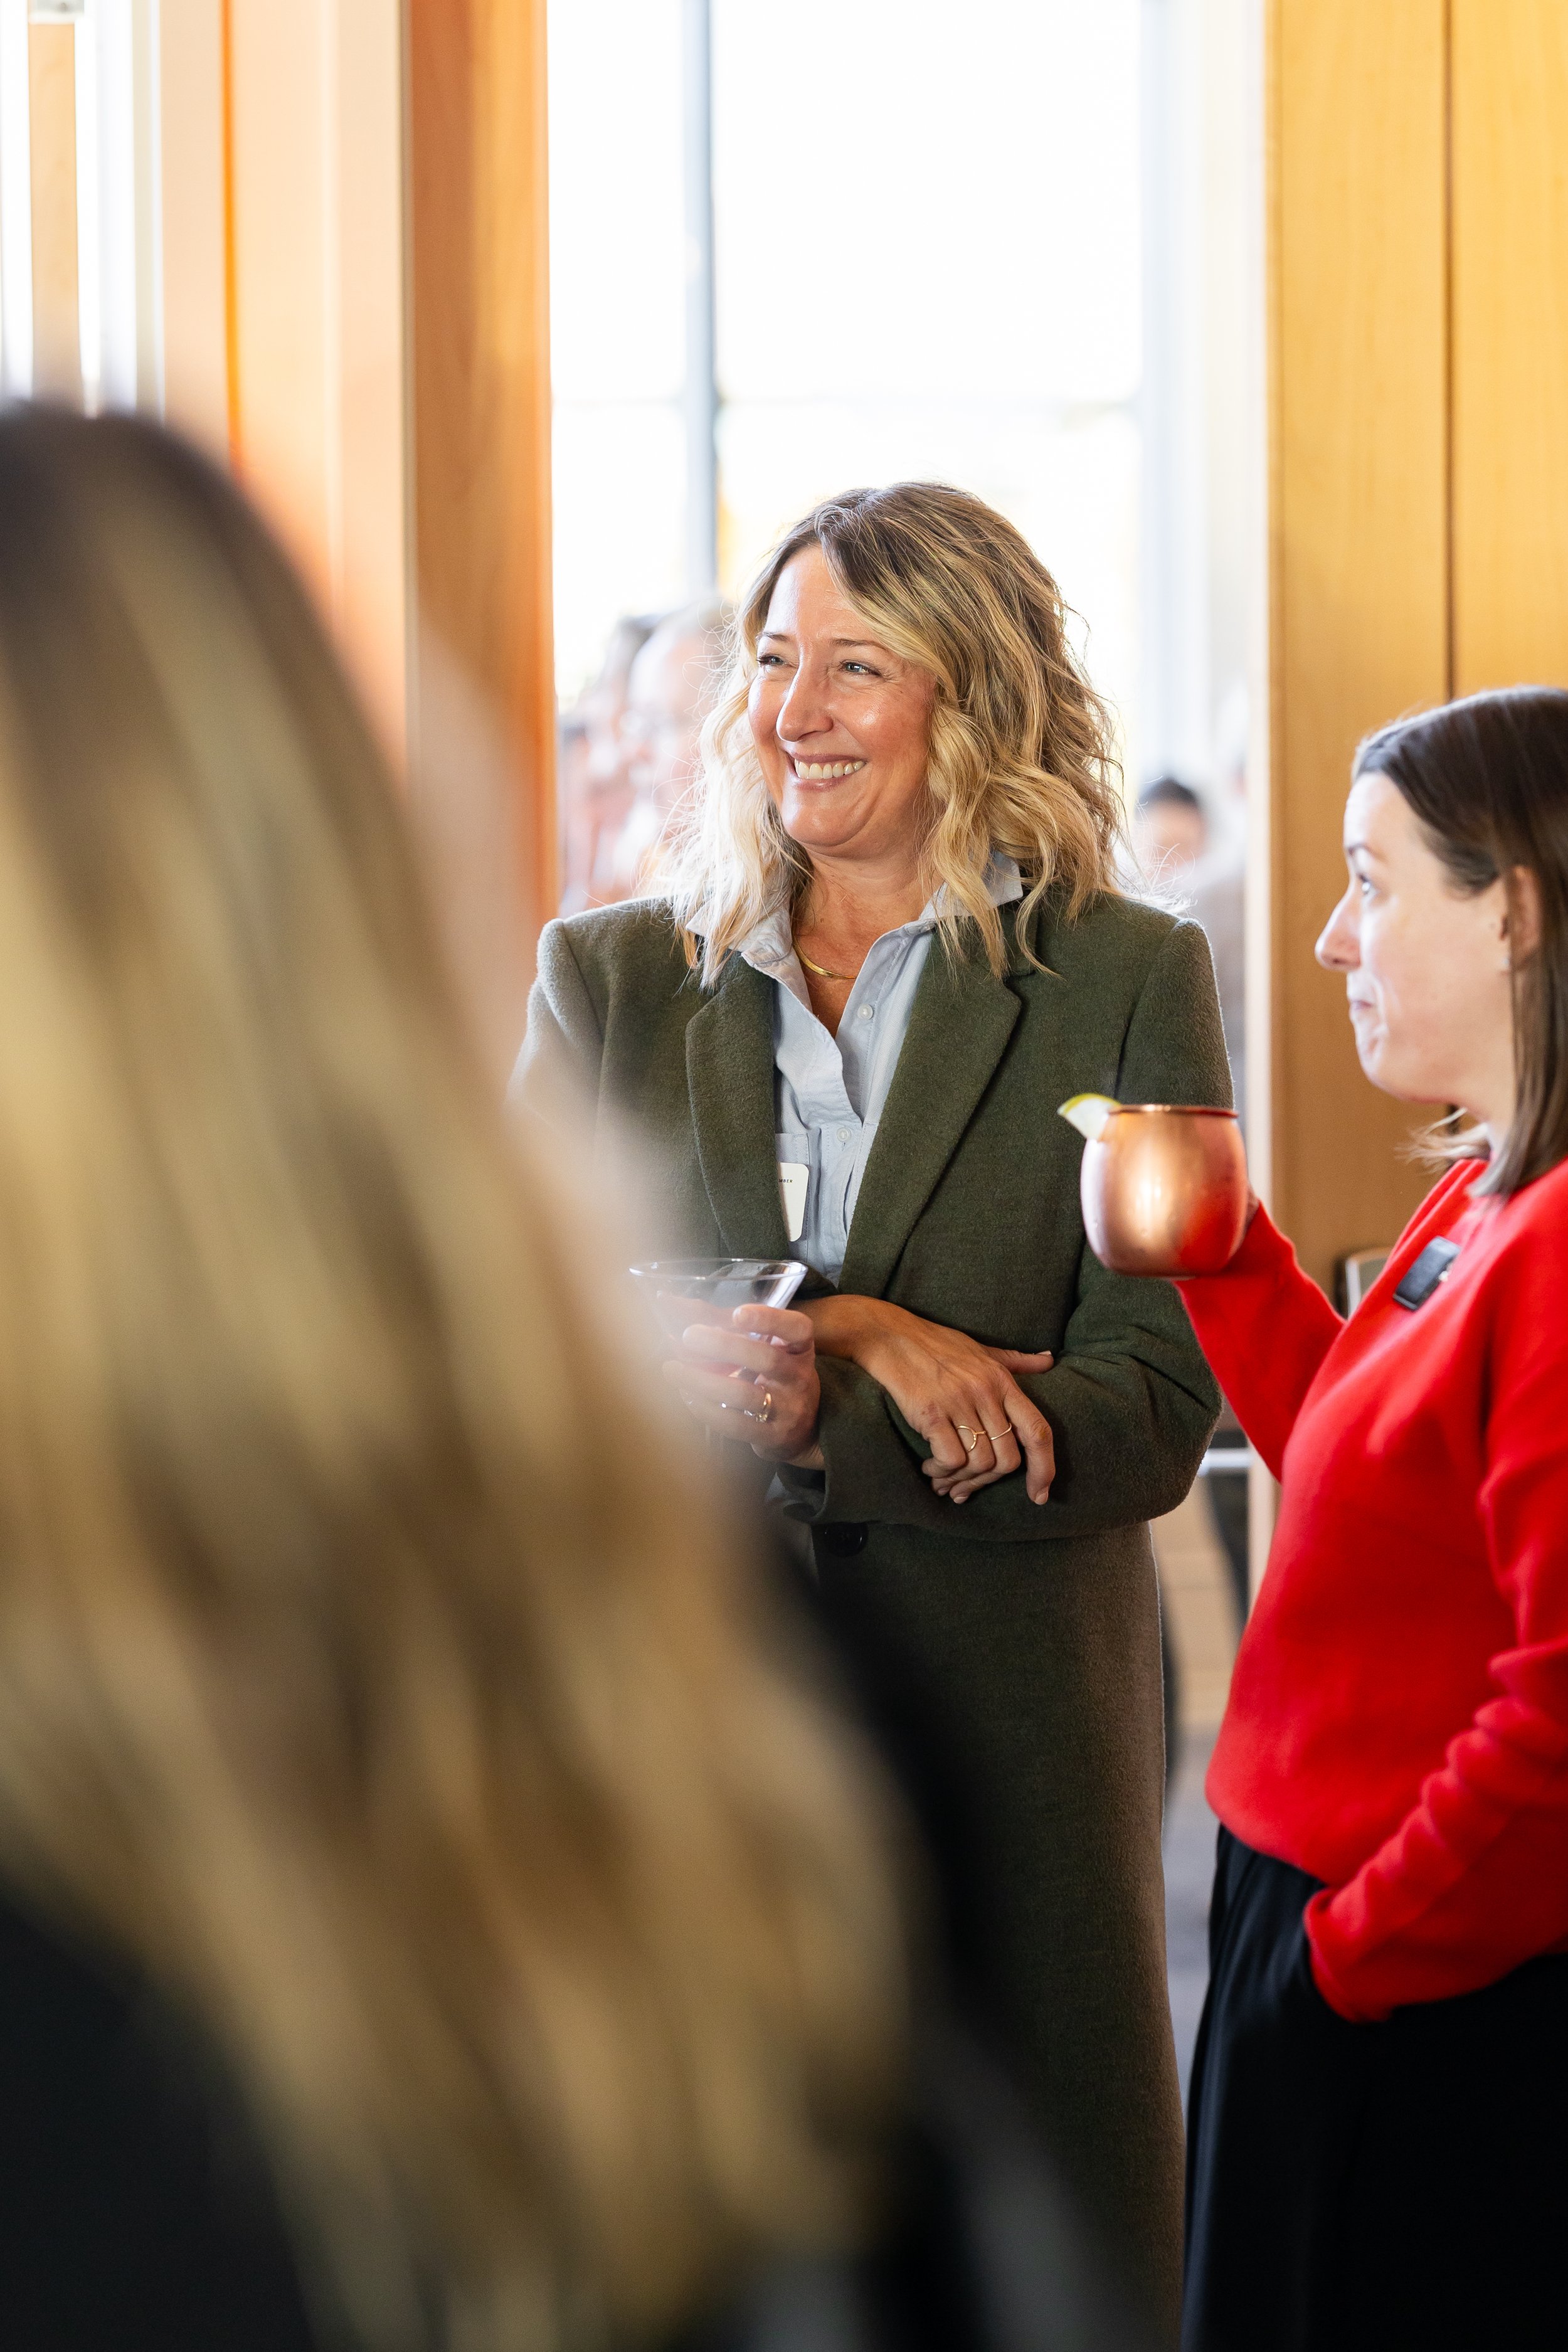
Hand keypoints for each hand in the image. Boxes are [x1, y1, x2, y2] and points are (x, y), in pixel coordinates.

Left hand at [661, 1303, 820, 1462]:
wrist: (802, 1428)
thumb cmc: (770, 1375)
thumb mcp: (758, 1345)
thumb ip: (716, 1320)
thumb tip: (668, 1301)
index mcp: (799, 1348)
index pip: (797, 1328)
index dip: (769, 1319)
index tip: (737, 1313)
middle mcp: (798, 1377)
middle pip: (766, 1358)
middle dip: (724, 1346)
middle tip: (688, 1336)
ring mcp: (787, 1409)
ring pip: (743, 1394)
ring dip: (702, 1381)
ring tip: (671, 1369)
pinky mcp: (771, 1436)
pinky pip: (735, 1425)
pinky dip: (705, 1409)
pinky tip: (686, 1395)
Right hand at [807, 1296, 1053, 1505]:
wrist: (888, 1334)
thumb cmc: (934, 1343)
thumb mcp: (981, 1348)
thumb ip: (1016, 1361)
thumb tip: (1049, 1360)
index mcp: (1002, 1380)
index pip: (1038, 1430)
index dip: (1044, 1467)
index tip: (1038, 1494)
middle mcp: (986, 1392)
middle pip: (1007, 1459)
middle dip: (987, 1482)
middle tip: (966, 1486)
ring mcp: (959, 1402)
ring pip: (979, 1464)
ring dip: (961, 1480)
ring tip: (943, 1478)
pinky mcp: (931, 1412)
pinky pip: (951, 1459)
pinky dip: (942, 1471)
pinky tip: (929, 1466)